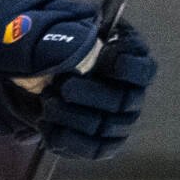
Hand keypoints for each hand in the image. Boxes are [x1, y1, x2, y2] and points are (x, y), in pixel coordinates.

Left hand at [37, 24, 155, 159]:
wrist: (35, 77)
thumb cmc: (55, 47)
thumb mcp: (57, 29)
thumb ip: (68, 31)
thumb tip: (75, 40)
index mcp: (129, 61)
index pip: (143, 70)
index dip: (127, 67)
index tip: (104, 57)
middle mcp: (131, 93)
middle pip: (123, 101)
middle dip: (91, 94)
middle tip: (63, 86)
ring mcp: (118, 120)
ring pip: (106, 127)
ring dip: (73, 116)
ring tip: (47, 101)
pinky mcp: (100, 142)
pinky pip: (92, 149)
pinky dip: (68, 139)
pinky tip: (46, 123)